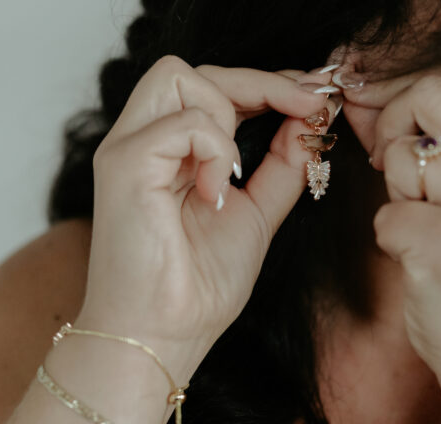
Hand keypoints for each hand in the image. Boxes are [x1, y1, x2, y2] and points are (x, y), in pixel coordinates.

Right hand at [80, 56, 330, 363]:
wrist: (165, 337)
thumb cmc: (198, 287)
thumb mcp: (257, 214)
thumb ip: (280, 165)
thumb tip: (310, 120)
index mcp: (169, 152)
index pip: (213, 86)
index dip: (267, 85)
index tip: (316, 100)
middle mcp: (142, 142)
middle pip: (195, 69)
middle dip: (259, 83)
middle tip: (308, 108)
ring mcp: (127, 149)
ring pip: (180, 76)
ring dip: (227, 118)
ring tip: (231, 178)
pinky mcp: (123, 165)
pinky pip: (184, 121)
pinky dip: (214, 150)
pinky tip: (215, 194)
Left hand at [340, 65, 440, 382]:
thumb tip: (393, 112)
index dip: (411, 103)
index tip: (401, 137)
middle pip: (424, 98)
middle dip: (393, 131)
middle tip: (399, 175)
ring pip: (398, 162)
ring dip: (400, 201)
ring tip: (434, 237)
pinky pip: (387, 219)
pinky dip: (396, 246)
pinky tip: (431, 270)